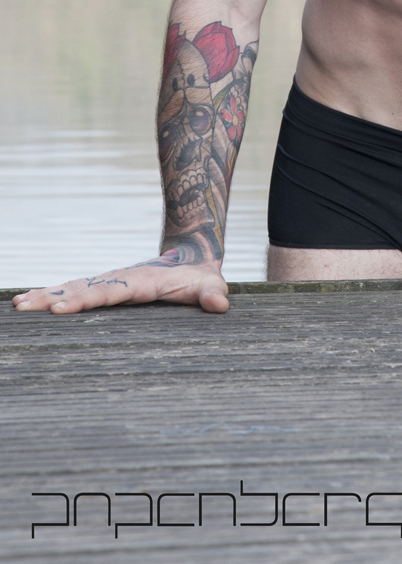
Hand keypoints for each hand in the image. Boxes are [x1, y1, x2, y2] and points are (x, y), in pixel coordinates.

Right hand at [11, 255, 229, 313]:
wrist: (193, 256)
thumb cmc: (201, 277)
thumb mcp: (212, 285)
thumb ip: (213, 294)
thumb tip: (220, 304)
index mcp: (140, 282)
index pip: (107, 293)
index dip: (82, 301)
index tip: (57, 308)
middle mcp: (120, 279)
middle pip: (82, 288)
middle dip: (52, 298)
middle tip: (23, 307)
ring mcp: (111, 281)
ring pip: (74, 287)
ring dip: (46, 295)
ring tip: (17, 305)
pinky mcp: (107, 286)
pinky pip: (75, 289)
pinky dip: (52, 294)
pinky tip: (28, 301)